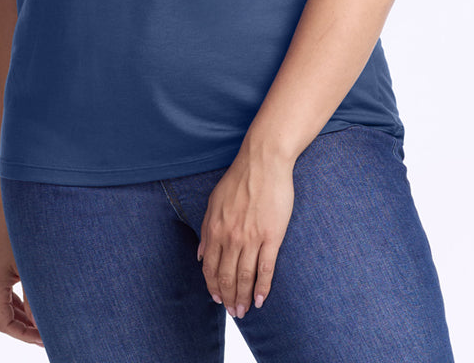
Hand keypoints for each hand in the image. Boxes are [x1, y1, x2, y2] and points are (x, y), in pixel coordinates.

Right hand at [0, 209, 44, 346]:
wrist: (7, 202)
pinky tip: (36, 304)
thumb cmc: (20, 230)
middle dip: (24, 330)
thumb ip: (34, 297)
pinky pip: (6, 293)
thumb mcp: (30, 267)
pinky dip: (19, 303)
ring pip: (4, 306)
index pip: (4, 324)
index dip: (24, 336)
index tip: (44, 341)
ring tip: (44, 324)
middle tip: (48, 336)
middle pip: (3, 318)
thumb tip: (42, 324)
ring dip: (23, 317)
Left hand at [196, 150, 294, 317]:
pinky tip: (260, 300)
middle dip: (227, 298)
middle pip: (227, 276)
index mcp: (215, 228)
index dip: (212, 286)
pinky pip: (266, 268)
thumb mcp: (214, 201)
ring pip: (244, 276)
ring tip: (243, 311)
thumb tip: (201, 253)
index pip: (210, 267)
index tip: (216, 298)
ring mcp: (252, 238)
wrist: (264, 161)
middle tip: (232, 312)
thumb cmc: (240, 178)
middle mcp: (231, 236)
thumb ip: (207, 228)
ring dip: (242, 297)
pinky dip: (262, 287)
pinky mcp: (272, 236)